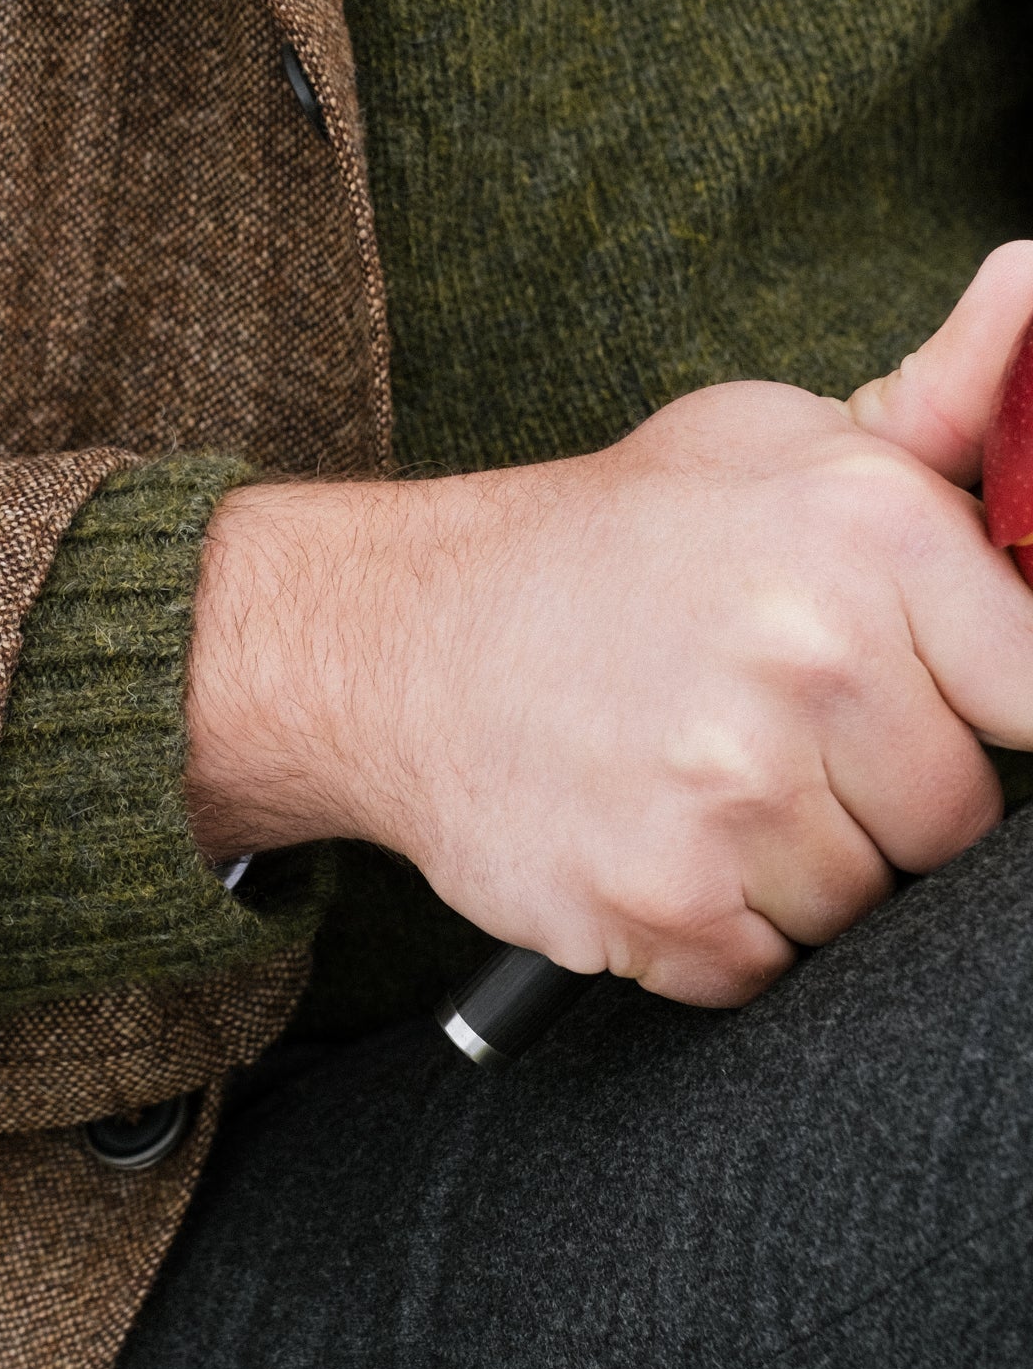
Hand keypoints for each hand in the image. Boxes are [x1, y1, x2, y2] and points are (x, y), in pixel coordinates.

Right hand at [185, 244, 1032, 1002]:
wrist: (396, 635)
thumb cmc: (610, 538)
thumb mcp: (774, 439)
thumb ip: (941, 402)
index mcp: (867, 531)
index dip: (993, 714)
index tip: (934, 707)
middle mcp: (814, 661)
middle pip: (958, 818)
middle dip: (885, 793)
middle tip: (782, 730)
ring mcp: (737, 793)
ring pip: (865, 903)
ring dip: (801, 867)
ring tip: (706, 777)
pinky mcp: (667, 904)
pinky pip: (770, 967)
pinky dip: (722, 929)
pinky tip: (661, 837)